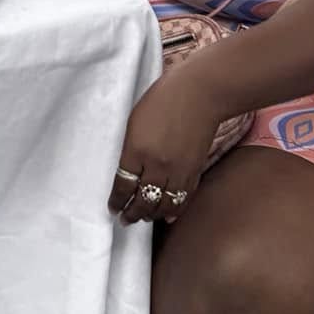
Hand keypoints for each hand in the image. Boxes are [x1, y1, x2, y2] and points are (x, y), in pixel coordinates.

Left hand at [107, 76, 223, 225]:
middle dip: (132, 214)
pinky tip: (167, 215)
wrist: (200, 94)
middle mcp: (156, 165)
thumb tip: (130, 170)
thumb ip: (131, 147)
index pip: (123, 186)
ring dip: (152, 215)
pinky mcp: (195, 171)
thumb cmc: (164, 99)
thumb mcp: (135, 121)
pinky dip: (174, 210)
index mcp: (136, 151)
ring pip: (163, 205)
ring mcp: (178, 170)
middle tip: (126, 220)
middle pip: (142, 201)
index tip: (113, 208)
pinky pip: (183, 198)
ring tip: (144, 218)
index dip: (117, 201)